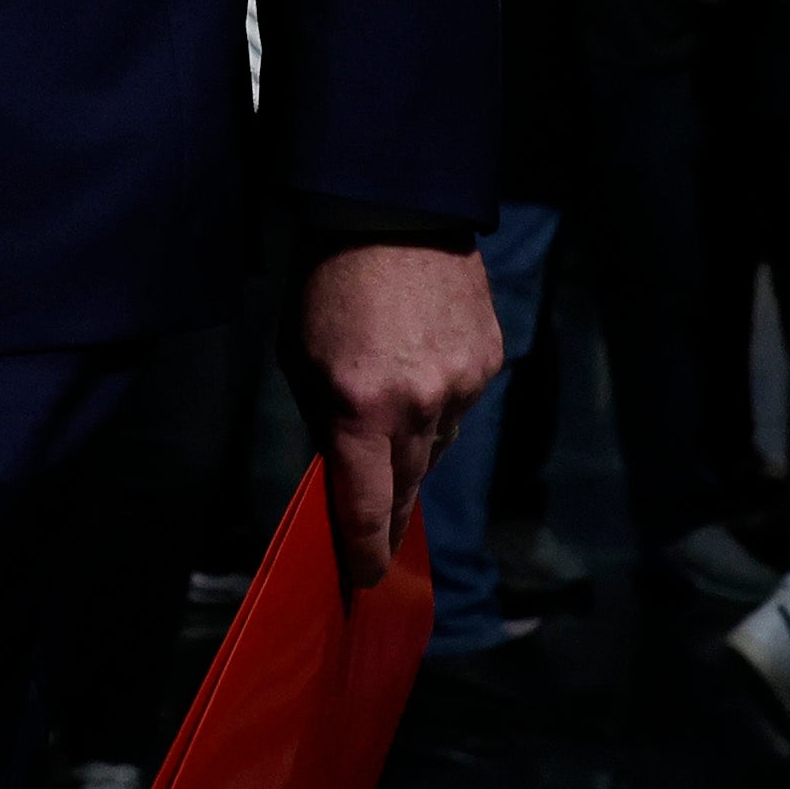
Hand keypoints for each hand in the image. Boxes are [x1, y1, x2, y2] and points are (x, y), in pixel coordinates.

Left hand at [296, 240, 503, 594]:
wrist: (394, 210)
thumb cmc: (329, 282)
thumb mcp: (300, 358)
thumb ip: (323, 424)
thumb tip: (343, 478)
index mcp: (361, 408)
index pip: (368, 507)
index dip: (365, 550)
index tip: (363, 578)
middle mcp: (418, 406)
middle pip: (409, 486)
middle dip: (391, 505)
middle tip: (379, 524)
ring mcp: (461, 385)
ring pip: (438, 447)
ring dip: (414, 446)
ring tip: (392, 411)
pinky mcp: (489, 361)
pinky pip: (462, 407)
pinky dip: (439, 403)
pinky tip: (420, 368)